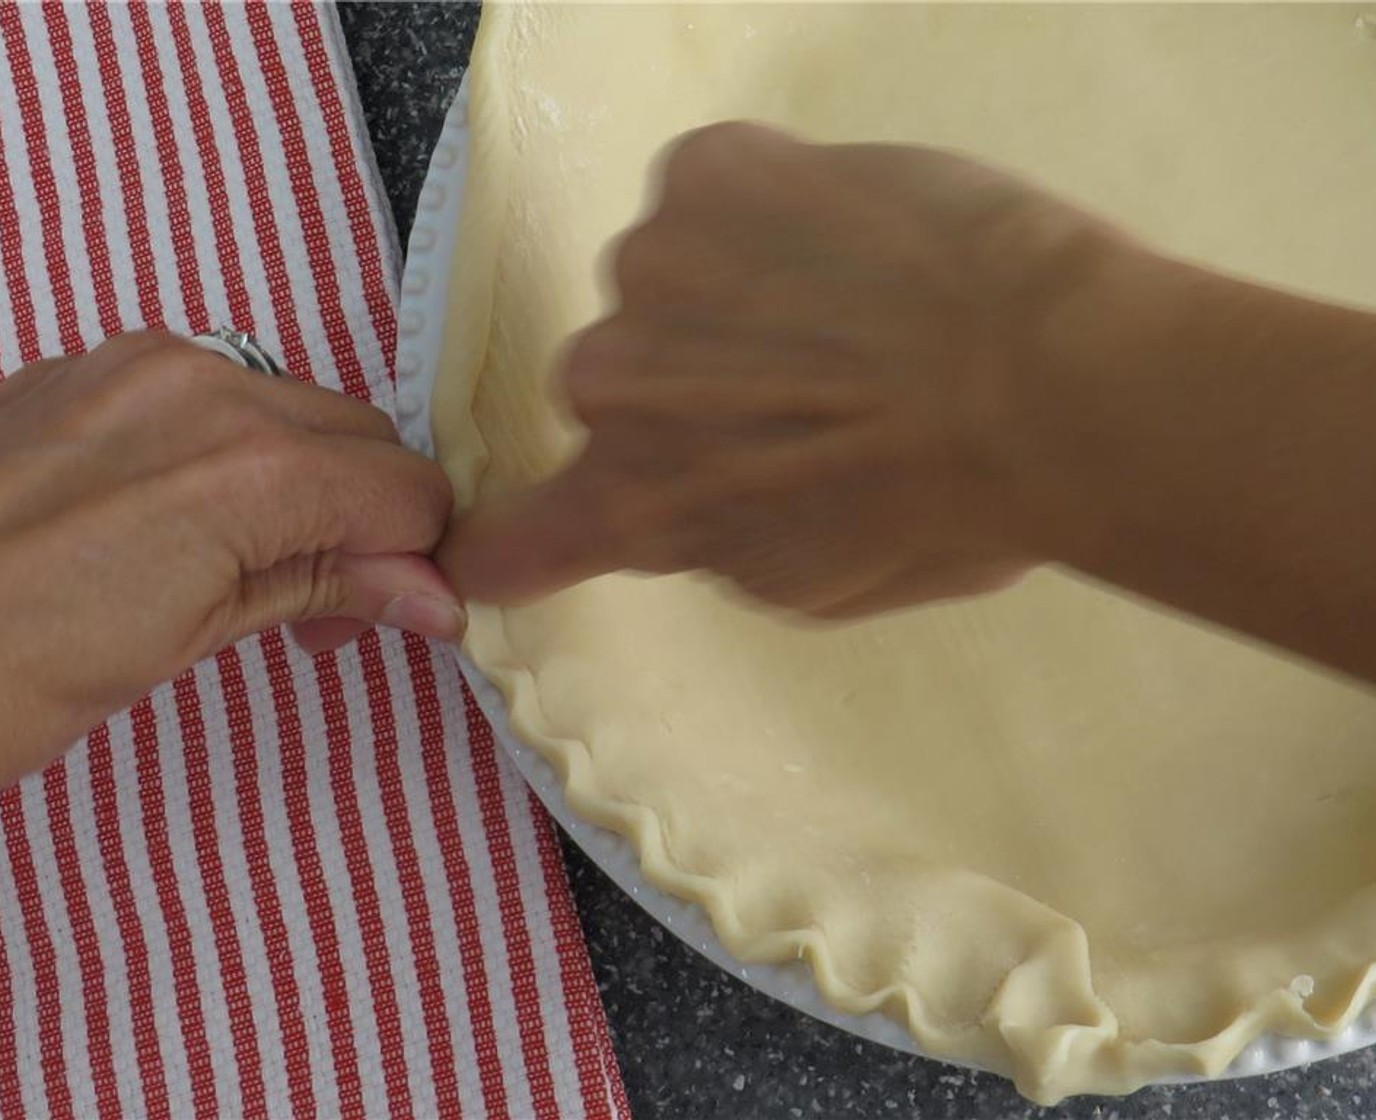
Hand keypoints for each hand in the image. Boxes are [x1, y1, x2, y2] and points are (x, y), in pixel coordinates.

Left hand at [0, 332, 461, 795]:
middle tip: (330, 607)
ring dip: (308, 484)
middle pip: (363, 438)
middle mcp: (204, 384)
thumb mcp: (189, 642)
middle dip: (371, 518)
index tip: (407, 608)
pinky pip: (215, 393)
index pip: (407, 488)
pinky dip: (236, 452)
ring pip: (295, 409)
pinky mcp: (87, 367)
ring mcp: (137, 362)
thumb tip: (431, 598)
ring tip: (256, 573)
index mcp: (246, 465)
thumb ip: (325, 589)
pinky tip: (191, 524)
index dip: (423, 555)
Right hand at [441, 122, 1123, 614]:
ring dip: (730, 294)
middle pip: (616, 383)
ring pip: (670, 283)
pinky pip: (712, 194)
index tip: (498, 543)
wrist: (1049, 384)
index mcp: (638, 505)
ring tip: (847, 310)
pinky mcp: (705, 171)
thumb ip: (721, 537)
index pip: (515, 536)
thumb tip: (703, 495)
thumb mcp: (815, 578)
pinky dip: (767, 213)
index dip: (509, 538)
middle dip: (683, 389)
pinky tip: (850, 241)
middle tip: (801, 389)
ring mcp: (649, 268)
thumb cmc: (953, 512)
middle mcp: (609, 387)